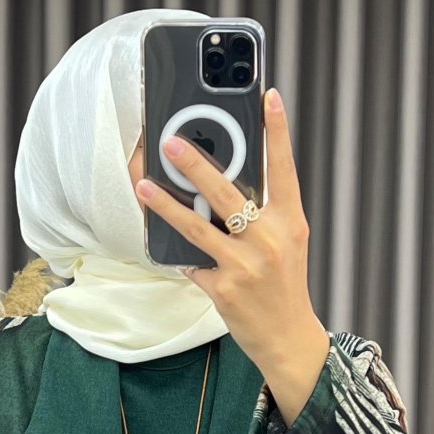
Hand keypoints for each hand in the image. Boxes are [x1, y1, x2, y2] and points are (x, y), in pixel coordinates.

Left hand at [134, 87, 331, 422]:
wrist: (287, 336)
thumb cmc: (283, 286)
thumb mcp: (286, 245)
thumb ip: (263, 217)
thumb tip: (223, 192)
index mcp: (290, 221)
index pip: (284, 168)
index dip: (277, 132)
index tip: (268, 97)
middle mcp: (269, 239)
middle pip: (227, 192)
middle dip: (196, 164)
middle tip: (171, 141)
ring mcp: (245, 264)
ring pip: (197, 226)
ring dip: (166, 205)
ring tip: (143, 186)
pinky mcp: (224, 288)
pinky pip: (191, 263)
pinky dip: (179, 256)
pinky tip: (165, 247)